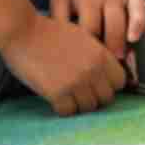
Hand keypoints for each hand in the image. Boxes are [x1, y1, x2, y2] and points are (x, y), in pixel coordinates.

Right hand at [0, 13, 127, 114]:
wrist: (24, 32)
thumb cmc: (50, 33)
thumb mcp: (83, 38)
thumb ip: (97, 55)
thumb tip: (107, 73)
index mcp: (101, 54)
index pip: (120, 81)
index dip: (109, 84)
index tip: (98, 84)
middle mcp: (93, 70)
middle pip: (106, 98)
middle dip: (95, 97)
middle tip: (81, 93)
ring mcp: (76, 83)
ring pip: (89, 108)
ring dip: (79, 104)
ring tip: (68, 95)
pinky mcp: (57, 93)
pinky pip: (68, 112)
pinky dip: (63, 108)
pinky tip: (56, 98)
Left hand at [50, 0, 144, 60]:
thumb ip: (59, 20)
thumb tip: (58, 46)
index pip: (88, 28)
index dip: (88, 48)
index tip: (84, 65)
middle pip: (109, 26)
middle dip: (108, 48)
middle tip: (105, 70)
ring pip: (125, 20)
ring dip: (123, 41)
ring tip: (120, 60)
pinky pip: (140, 8)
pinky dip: (140, 23)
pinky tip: (135, 39)